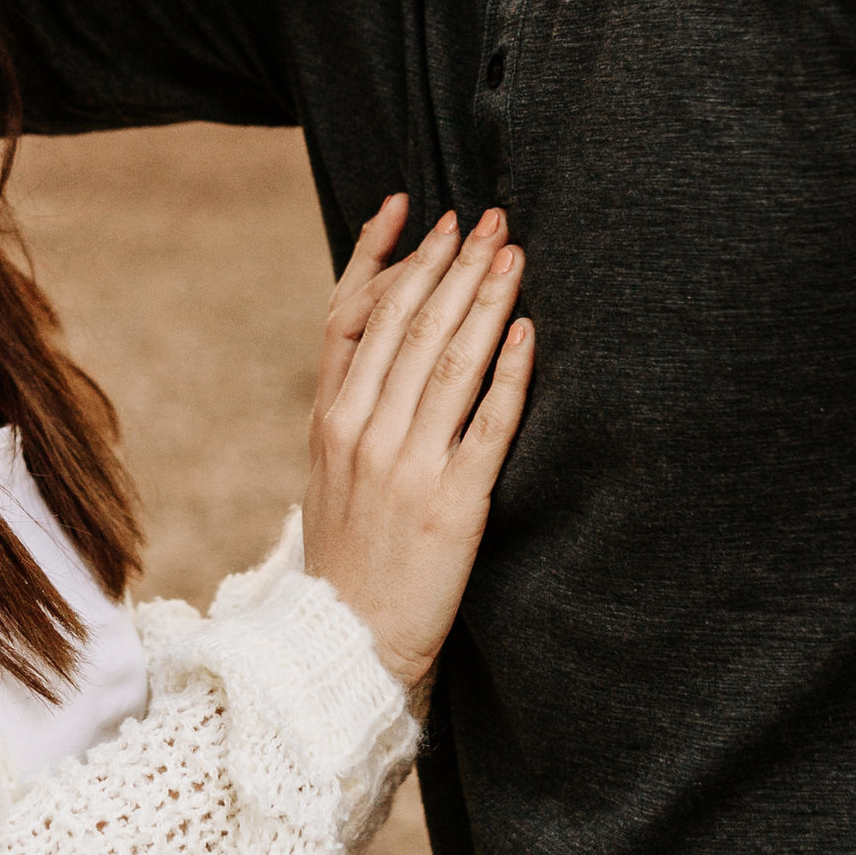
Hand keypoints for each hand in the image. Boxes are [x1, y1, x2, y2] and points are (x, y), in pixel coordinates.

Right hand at [303, 197, 533, 692]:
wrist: (346, 643)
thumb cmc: (347, 556)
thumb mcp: (326, 472)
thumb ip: (349, 405)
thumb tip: (381, 342)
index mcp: (329, 419)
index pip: (355, 315)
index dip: (387, 256)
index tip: (420, 211)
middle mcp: (363, 432)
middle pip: (409, 324)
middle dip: (451, 262)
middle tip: (488, 216)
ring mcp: (406, 465)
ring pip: (448, 360)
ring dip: (485, 298)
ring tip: (513, 252)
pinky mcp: (452, 503)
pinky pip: (487, 425)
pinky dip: (509, 373)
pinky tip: (529, 332)